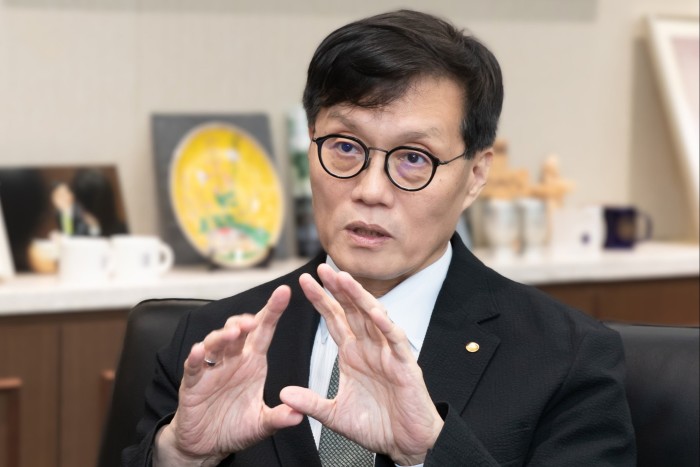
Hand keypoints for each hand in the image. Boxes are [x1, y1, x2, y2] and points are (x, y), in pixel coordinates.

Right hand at [155, 286, 303, 464]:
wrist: (206, 445)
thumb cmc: (234, 427)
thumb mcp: (262, 424)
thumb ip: (279, 417)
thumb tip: (298, 415)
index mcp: (252, 362)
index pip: (264, 331)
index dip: (273, 311)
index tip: (284, 292)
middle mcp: (232, 360)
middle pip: (238, 331)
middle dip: (245, 321)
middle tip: (255, 320)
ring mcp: (211, 370)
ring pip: (215, 343)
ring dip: (223, 336)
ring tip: (234, 333)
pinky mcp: (192, 384)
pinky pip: (193, 367)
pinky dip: (195, 358)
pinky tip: (199, 351)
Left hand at [280, 265, 443, 464]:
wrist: (405, 443)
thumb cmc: (376, 425)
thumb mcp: (335, 415)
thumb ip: (310, 403)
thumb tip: (283, 394)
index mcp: (353, 354)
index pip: (334, 319)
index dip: (320, 299)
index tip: (303, 281)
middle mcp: (369, 348)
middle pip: (352, 310)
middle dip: (338, 288)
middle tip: (322, 267)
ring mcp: (388, 353)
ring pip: (373, 317)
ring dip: (360, 297)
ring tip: (345, 279)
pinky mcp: (405, 365)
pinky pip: (395, 341)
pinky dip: (386, 326)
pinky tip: (374, 312)